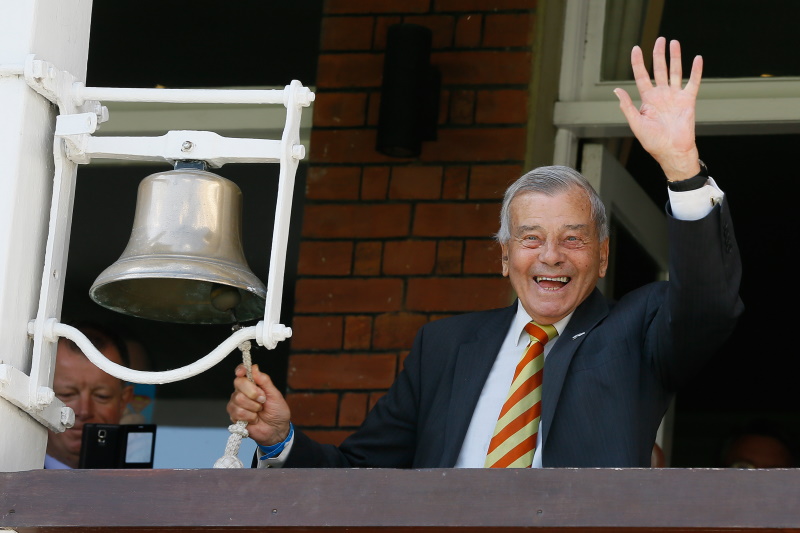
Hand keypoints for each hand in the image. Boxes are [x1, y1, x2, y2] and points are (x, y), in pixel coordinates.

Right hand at [226, 363, 291, 445]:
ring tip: (259, 411)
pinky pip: (238, 412)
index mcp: (252, 383)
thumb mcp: (275, 394)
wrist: (276, 430)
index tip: (243, 372)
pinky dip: (250, 416)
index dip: (240, 370)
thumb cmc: (277, 411)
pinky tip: (254, 419)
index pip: (241, 372)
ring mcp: (236, 404)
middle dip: (254, 392)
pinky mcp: (234, 416)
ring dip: (254, 407)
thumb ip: (264, 381)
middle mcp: (241, 392)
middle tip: (263, 400)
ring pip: (238, 399)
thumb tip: (254, 368)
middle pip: (238, 384)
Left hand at [615, 37, 702, 180]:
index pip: (641, 76)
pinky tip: (697, 59)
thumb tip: (616, 91)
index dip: (638, 63)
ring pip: (675, 72)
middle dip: (658, 54)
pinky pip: (693, 82)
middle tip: (659, 40)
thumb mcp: (636, 123)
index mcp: (647, 100)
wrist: (672, 151)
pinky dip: (695, 71)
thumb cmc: (653, 141)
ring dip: (675, 57)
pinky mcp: (688, 101)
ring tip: (674, 43)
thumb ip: (627, 106)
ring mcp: (675, 96)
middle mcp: (661, 95)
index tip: (636, 49)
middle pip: (659, 69)